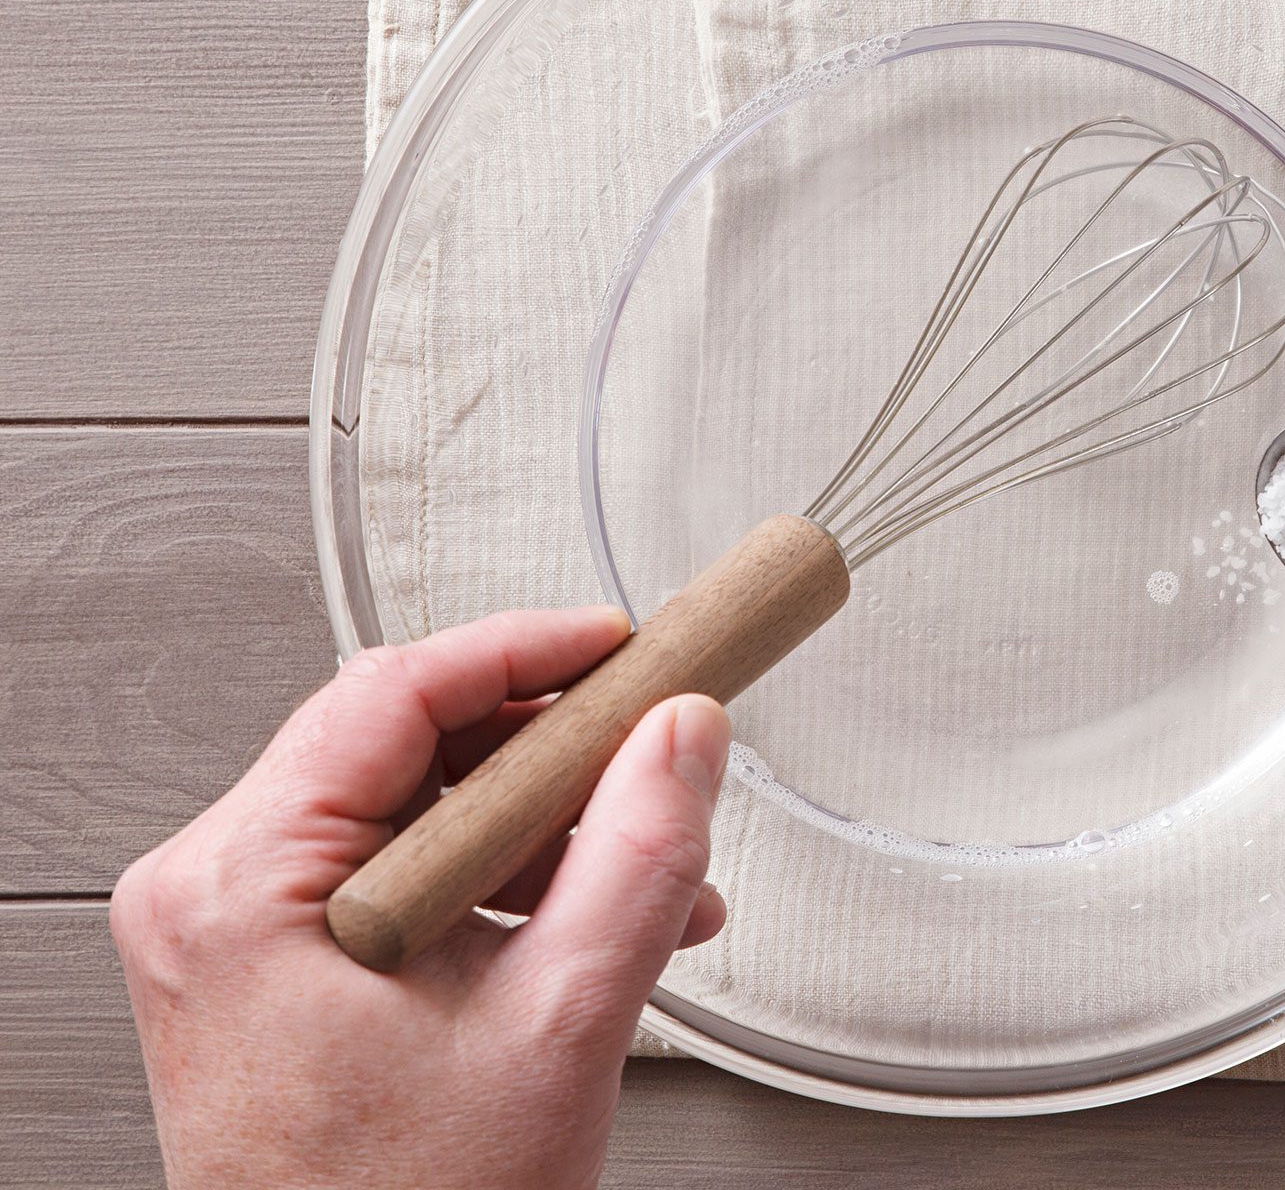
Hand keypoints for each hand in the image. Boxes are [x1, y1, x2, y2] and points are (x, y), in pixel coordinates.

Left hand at [112, 608, 731, 1189]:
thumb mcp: (559, 1025)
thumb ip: (640, 859)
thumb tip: (683, 738)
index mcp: (242, 889)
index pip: (393, 692)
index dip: (528, 651)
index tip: (622, 646)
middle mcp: (212, 897)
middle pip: (407, 744)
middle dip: (556, 760)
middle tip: (653, 758)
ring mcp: (235, 936)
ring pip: (415, 808)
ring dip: (544, 830)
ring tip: (643, 882)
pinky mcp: (271, 970)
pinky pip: (400, 871)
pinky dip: (500, 882)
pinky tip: (587, 920)